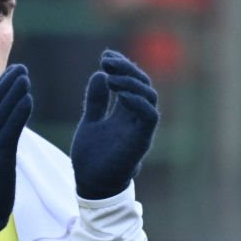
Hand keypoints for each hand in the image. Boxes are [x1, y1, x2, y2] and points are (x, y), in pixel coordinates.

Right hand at [0, 64, 32, 240]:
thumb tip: (2, 130)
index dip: (1, 88)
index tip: (13, 74)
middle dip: (7, 84)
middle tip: (21, 68)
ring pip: (0, 112)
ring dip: (13, 92)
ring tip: (26, 77)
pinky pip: (10, 128)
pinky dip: (19, 112)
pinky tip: (29, 99)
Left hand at [71, 50, 158, 199]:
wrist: (91, 184)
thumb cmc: (92, 156)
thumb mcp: (90, 121)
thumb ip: (97, 101)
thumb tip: (100, 74)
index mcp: (125, 112)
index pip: (130, 82)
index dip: (121, 66)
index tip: (105, 56)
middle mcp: (136, 118)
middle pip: (142, 84)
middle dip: (126, 69)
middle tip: (108, 60)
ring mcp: (140, 128)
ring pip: (149, 97)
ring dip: (132, 82)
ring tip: (112, 76)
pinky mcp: (141, 140)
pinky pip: (150, 116)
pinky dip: (138, 102)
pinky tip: (120, 93)